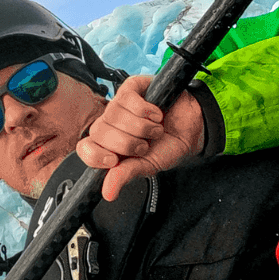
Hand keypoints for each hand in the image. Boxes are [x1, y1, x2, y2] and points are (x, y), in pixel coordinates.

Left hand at [77, 75, 204, 200]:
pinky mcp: (131, 87)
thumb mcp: (148, 166)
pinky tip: (156, 114)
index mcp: (109, 145)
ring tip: (155, 130)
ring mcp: (119, 103)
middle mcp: (110, 123)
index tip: (113, 160)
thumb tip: (108, 193)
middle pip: (99, 132)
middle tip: (144, 146)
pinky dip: (146, 111)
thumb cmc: (168, 145)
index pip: (85, 148)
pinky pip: (127, 98)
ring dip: (142, 127)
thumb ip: (126, 175)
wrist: (193, 128)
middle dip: (127, 143)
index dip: (95, 155)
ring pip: (114, 115)